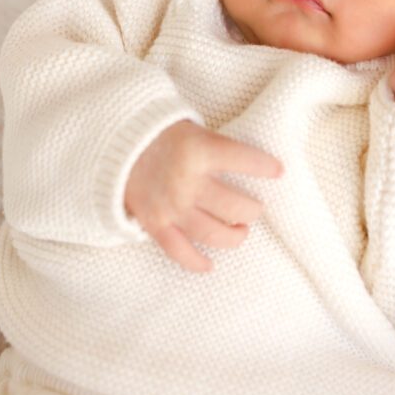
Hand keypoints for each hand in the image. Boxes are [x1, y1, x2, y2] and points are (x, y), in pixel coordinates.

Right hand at [124, 119, 283, 272]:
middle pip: (236, 207)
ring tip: (240, 231)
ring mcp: (171, 206)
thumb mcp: (194, 129)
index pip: (246, 160)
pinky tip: (209, 266)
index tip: (278, 171)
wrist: (115, 144)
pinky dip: (196, 263)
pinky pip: (180, 252)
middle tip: (255, 209)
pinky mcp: (155, 224)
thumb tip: (256, 163)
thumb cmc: (161, 135)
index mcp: (200, 150)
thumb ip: (220, 148)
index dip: (267, 167)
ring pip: (214, 234)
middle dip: (253, 211)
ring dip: (234, 237)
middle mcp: (187, 181)